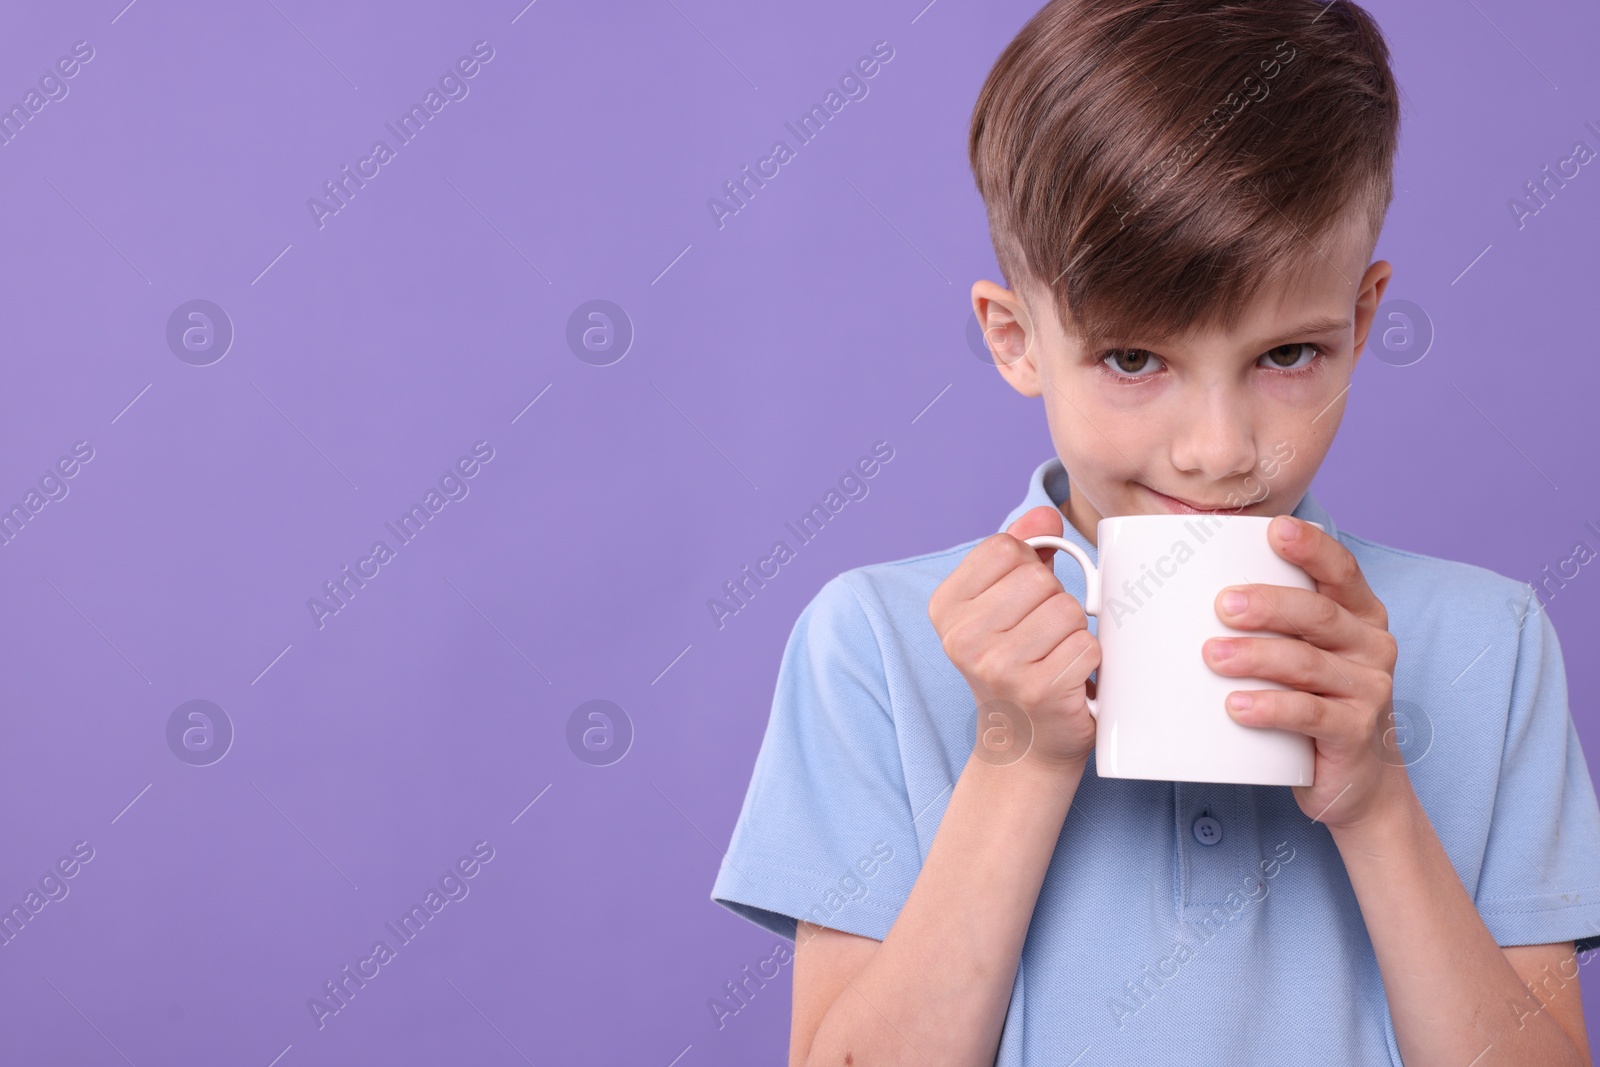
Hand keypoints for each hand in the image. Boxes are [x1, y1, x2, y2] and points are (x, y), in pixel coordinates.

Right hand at [928, 504, 1100, 772]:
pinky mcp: (1040, 691)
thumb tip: (1043, 514)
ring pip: (1069, 609)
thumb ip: (1019, 552)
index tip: (1021, 602)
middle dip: (1054, 601)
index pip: (1004, 548)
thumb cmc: (1016, 664)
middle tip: (1041, 637)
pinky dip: (1089, 659)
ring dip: (1074, 632)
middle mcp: (963, 637)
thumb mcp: (1002, 604)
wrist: (1024, 743)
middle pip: (1039, 578)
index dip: (1026, 568)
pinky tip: (1069, 678)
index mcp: (946, 607)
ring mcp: (999, 667)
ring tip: (1055, 656)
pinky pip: (1088, 644)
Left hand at [1202, 514, 1405, 829]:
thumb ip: (1263, 623)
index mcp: (1358, 614)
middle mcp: (1370, 646)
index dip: (1312, 547)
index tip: (1276, 529)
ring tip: (1212, 656)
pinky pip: (1311, 715)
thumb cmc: (1310, 702)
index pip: (1341, 570)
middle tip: (1221, 605)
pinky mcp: (1354, 733)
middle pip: (1318, 614)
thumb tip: (1174, 594)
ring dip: (1257, 656)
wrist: (1354, 782)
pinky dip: (1271, 707)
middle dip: (1268, 604)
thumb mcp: (1297, 655)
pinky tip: (1237, 706)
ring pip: (1307, 663)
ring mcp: (1368, 690)